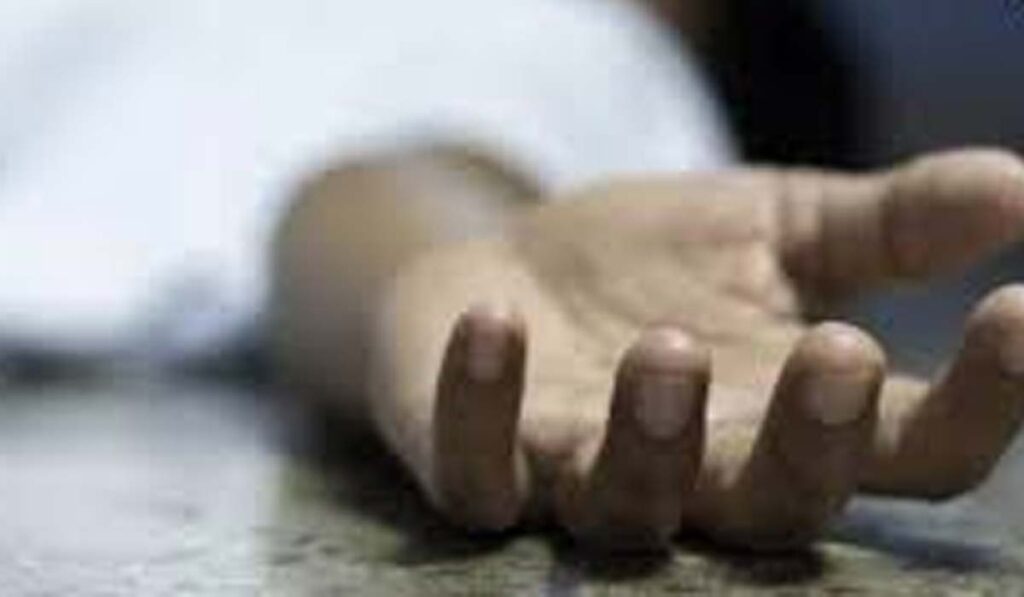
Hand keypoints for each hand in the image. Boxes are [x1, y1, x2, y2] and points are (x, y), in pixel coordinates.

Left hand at [368, 149, 1023, 550]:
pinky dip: (482, 406)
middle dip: (813, 443)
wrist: (511, 269)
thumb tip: (1016, 186)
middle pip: (777, 506)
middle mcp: (699, 475)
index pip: (912, 449)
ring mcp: (583, 477)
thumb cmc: (652, 264)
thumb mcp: (776, 226)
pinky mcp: (484, 460)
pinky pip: (479, 469)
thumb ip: (885, 222)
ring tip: (669, 348)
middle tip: (844, 354)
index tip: (1020, 312)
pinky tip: (496, 323)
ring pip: (630, 507)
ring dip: (651, 439)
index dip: (984, 399)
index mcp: (788, 421)